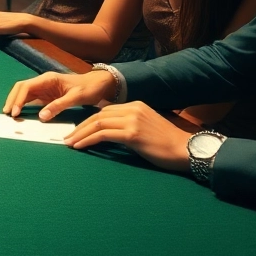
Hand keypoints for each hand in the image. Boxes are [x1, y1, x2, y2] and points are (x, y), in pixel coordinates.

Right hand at [2, 70, 117, 119]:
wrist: (100, 84)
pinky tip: (21, 113)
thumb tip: (41, 117)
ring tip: (11, 114)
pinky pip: (32, 99)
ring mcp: (44, 88)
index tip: (15, 112)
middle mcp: (43, 82)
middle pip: (21, 88)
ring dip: (16, 102)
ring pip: (24, 93)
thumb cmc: (89, 88)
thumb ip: (58, 106)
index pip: (26, 87)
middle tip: (7, 114)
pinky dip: (24, 105)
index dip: (18, 99)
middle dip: (12, 99)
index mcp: (48, 79)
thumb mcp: (76, 97)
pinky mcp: (47, 95)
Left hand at [64, 102, 192, 171]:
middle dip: (80, 127)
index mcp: (135, 105)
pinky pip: (103, 134)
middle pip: (98, 115)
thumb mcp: (145, 127)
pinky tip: (80, 146)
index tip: (78, 131)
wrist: (186, 150)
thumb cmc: (167, 143)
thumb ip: (128, 125)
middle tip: (68, 138)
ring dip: (80, 134)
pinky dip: (88, 140)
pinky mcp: (132, 133)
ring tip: (70, 143)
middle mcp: (132, 108)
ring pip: (97, 123)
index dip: (88, 121)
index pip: (105, 110)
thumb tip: (109, 131)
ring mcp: (132, 120)